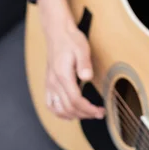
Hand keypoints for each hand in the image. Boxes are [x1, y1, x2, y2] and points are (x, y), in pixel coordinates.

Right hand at [38, 0, 105, 119]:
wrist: (58, 33)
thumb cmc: (71, 40)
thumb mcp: (82, 49)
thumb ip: (84, 64)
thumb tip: (87, 77)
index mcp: (63, 76)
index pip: (75, 100)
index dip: (88, 109)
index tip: (99, 111)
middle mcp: (54, 82)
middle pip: (68, 108)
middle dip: (85, 114)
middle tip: (98, 113)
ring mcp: (50, 84)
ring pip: (58, 109)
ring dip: (73, 115)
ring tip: (87, 114)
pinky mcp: (49, 83)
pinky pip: (50, 104)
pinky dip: (59, 113)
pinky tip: (70, 113)